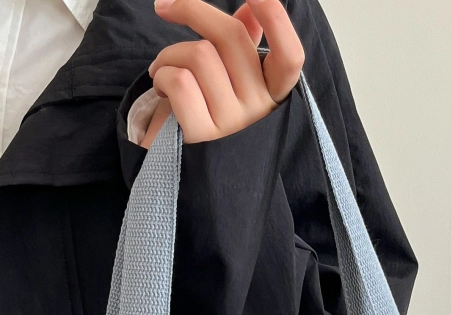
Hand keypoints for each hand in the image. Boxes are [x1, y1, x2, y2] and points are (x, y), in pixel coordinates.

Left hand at [142, 0, 303, 147]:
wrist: (177, 162)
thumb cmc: (205, 109)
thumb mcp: (229, 78)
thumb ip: (243, 43)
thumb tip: (251, 8)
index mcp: (273, 91)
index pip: (290, 56)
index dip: (277, 20)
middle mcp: (259, 109)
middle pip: (231, 36)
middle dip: (191, 10)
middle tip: (166, 7)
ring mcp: (232, 124)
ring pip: (199, 54)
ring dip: (168, 54)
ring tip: (162, 70)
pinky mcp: (202, 135)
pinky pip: (178, 80)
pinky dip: (160, 74)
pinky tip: (160, 88)